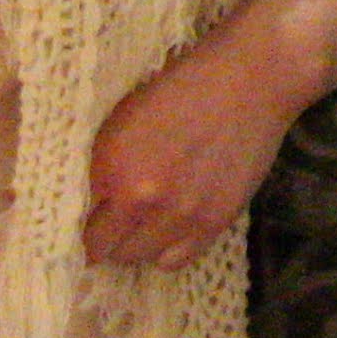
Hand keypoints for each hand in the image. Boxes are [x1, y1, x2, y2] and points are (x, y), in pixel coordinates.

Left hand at [81, 0, 336, 269]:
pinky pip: (177, 259)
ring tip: (149, 226)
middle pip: (110, 250)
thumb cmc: (184, 85)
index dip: (91, 223)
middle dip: (110, 239)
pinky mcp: (216, 220)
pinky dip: (169, 250)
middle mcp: (141, 198)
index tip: (98, 218)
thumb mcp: (127, 119)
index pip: (86, 226)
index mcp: (112, 166)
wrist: (250, 78)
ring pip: (141, 258)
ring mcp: (181, 214)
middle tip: (120, 223)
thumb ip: (108, 166)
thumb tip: (99, 202)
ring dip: (139, 246)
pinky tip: (174, 229)